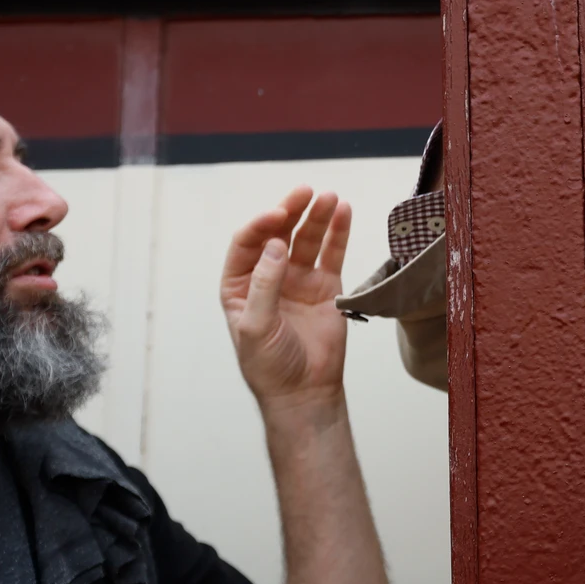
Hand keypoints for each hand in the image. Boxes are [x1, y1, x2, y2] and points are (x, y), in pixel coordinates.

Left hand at [220, 187, 351, 410]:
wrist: (304, 390)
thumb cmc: (270, 365)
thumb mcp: (257, 327)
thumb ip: (265, 285)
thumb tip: (276, 246)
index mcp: (240, 285)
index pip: (247, 245)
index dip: (261, 225)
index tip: (278, 214)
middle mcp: (269, 277)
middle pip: (278, 234)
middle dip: (290, 211)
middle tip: (304, 192)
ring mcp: (298, 279)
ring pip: (307, 239)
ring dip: (317, 217)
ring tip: (331, 197)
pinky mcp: (326, 286)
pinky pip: (332, 253)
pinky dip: (338, 232)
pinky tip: (344, 212)